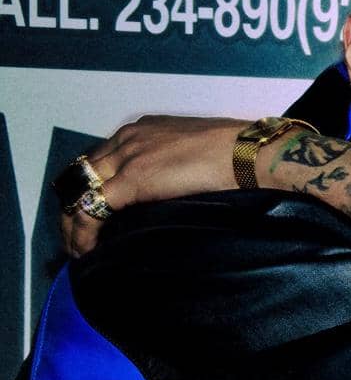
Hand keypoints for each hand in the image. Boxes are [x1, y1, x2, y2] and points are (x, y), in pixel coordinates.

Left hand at [59, 115, 249, 256]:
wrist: (246, 153)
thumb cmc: (235, 154)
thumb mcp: (192, 154)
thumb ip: (172, 165)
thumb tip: (169, 189)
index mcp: (143, 130)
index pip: (102, 159)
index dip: (92, 187)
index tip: (95, 212)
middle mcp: (128, 138)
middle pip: (83, 174)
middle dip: (75, 205)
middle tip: (78, 235)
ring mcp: (128, 157)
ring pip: (80, 191)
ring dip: (73, 223)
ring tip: (79, 248)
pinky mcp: (132, 180)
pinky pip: (92, 208)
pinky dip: (84, 232)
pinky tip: (88, 250)